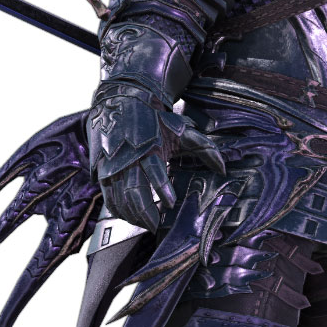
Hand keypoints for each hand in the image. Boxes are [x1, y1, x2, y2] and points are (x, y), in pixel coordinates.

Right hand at [88, 86, 225, 229]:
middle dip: (144, 211)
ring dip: (132, 215)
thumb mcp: (180, 130)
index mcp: (149, 146)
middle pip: (133, 190)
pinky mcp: (102, 171)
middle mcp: (129, 157)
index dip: (162, 188)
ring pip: (119, 197)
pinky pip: (108, 197)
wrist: (122, 102)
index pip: (154, 170)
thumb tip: (223, 168)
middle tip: (156, 225)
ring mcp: (113, 165)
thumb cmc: (155, 120)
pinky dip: (118, 211)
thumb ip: (203, 148)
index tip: (170, 203)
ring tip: (146, 224)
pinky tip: (130, 217)